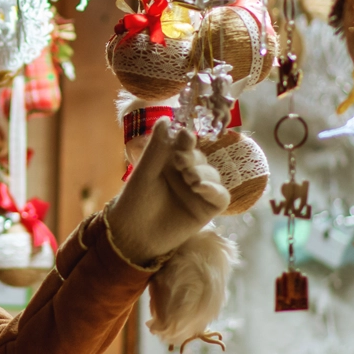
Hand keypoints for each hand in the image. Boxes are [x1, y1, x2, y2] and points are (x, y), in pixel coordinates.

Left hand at [107, 118, 228, 264]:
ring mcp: (198, 191)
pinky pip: (221, 196)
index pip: (186, 144)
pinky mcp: (207, 209)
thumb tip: (166, 119)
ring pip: (213, 174)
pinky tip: (200, 188)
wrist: (133, 234)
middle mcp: (186, 173)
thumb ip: (157, 148)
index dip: (187, 138)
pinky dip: (214, 189)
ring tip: (188, 177)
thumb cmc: (134, 200)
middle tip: (180, 161)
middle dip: (193, 157)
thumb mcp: (144, 171)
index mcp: (170, 160)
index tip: (184, 136)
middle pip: (201, 158)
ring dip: (203, 172)